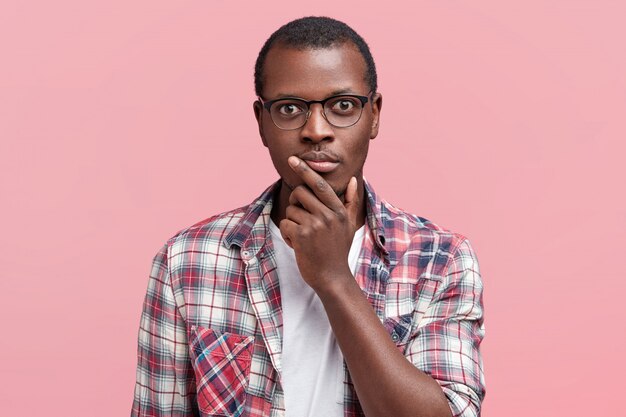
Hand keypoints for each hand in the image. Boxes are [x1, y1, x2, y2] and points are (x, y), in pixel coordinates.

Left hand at [279, 156, 360, 291]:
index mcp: (338, 210)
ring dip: (292, 223)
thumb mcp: (348, 225)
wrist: (332, 277)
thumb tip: (354, 180)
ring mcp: (315, 225)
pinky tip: (298, 245)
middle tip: (302, 219)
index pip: (320, 184)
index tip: (293, 160)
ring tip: (303, 237)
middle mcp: (328, 215)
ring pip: (291, 209)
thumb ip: (350, 201)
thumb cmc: (338, 250)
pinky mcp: (302, 235)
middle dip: (296, 204)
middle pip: (300, 193)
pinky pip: (285, 224)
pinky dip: (287, 234)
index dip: (305, 170)